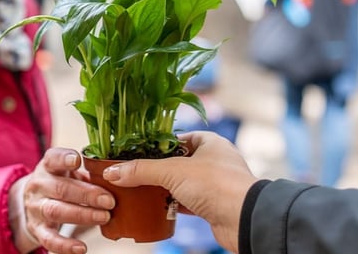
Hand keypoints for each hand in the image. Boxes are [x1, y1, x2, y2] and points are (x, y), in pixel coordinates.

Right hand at [9, 148, 114, 253]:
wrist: (29, 203)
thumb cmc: (59, 184)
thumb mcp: (68, 173)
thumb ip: (87, 175)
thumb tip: (117, 178)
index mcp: (48, 167)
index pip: (53, 159)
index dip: (64, 159)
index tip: (78, 160)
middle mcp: (39, 186)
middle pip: (61, 188)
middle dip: (87, 195)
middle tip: (109, 200)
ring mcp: (36, 208)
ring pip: (56, 211)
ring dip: (82, 215)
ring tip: (104, 217)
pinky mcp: (37, 229)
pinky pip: (49, 239)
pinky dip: (65, 245)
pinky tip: (81, 248)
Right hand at [102, 131, 256, 252]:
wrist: (244, 220)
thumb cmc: (218, 184)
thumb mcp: (173, 171)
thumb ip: (142, 170)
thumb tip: (113, 171)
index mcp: (210, 142)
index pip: (177, 137)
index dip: (157, 143)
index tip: (137, 150)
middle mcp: (214, 161)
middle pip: (177, 161)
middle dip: (156, 168)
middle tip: (134, 171)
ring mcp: (214, 184)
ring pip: (181, 183)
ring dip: (163, 187)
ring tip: (140, 189)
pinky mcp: (212, 206)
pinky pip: (186, 202)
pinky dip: (171, 204)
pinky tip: (156, 207)